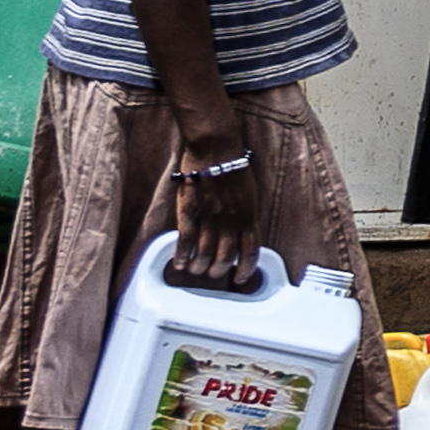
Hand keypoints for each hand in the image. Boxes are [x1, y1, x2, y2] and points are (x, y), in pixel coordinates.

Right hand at [169, 133, 261, 284]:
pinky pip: (186, 241)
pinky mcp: (189, 212)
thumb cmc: (234, 170)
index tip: (240, 278)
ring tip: (195, 270)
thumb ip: (246, 217)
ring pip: (204, 254)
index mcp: (249, 218)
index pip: (251, 251)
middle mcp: (231, 222)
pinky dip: (181, 255)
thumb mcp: (250, 197)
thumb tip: (243, 235)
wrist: (216, 151)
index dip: (246, 269)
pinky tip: (178, 263)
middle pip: (225, 258)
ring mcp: (210, 218)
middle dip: (218, 271)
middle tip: (212, 274)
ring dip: (199, 266)